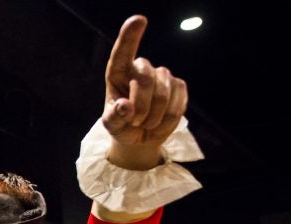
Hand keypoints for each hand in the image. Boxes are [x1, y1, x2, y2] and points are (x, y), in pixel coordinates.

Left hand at [103, 15, 187, 168]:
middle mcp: (140, 69)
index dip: (130, 36)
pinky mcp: (179, 86)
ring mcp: (162, 75)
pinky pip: (177, 104)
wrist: (140, 137)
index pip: (123, 52)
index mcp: (118, 73)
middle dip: (141, 104)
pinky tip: (159, 123)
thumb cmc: (121, 126)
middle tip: (136, 122)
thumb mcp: (112, 125)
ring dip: (153, 117)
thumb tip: (125, 106)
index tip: (139, 20)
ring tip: (146, 124)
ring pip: (163, 94)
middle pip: (145, 77)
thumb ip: (114, 117)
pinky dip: (167, 120)